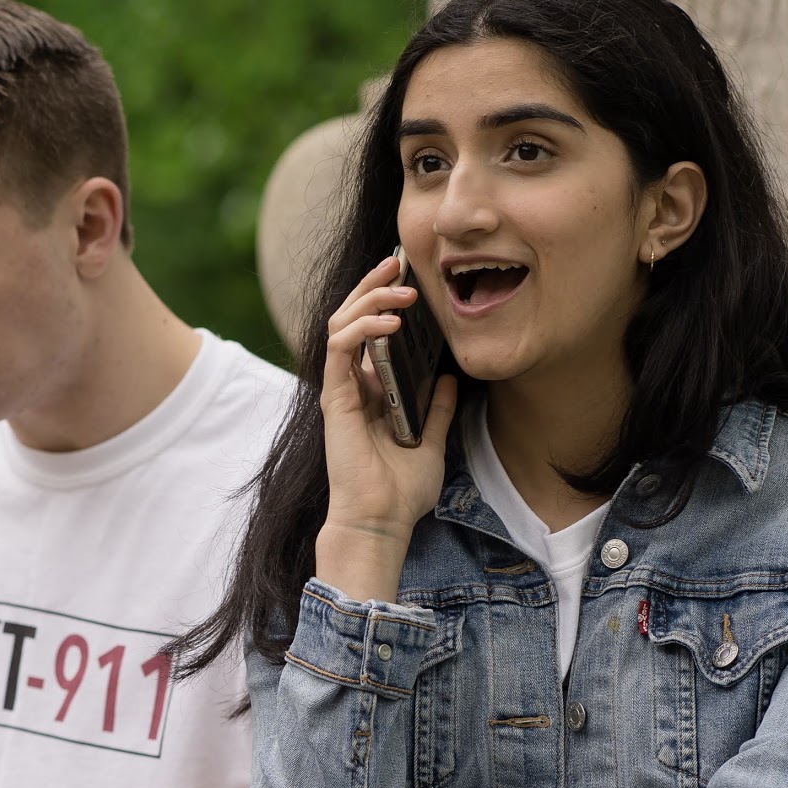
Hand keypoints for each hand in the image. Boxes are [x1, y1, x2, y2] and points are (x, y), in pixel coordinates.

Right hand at [314, 253, 458, 600]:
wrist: (381, 521)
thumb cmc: (401, 492)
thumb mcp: (433, 443)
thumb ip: (438, 411)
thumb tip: (451, 380)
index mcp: (373, 393)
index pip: (371, 333)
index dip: (384, 302)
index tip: (410, 280)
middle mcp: (354, 386)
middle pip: (352, 319)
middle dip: (373, 286)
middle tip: (399, 265)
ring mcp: (342, 391)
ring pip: (341, 325)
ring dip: (369, 300)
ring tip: (400, 290)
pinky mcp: (335, 399)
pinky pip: (340, 349)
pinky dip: (361, 329)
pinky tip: (390, 323)